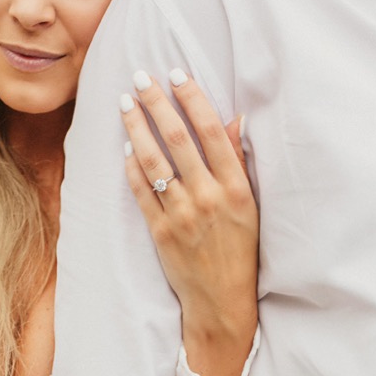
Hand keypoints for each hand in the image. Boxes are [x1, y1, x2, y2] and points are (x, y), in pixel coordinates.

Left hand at [122, 69, 258, 375]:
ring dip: (138, 128)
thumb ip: (238, 163)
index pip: (212, 133)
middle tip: (141, 77)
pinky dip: (132, 168)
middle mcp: (209, 199)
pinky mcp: (161, 233)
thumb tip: (234, 119)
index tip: (177, 73)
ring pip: (155, 162)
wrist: (222, 301)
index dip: (193, 99)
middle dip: (157, 104)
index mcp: (236, 189)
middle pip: (178, 141)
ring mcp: (182, 216)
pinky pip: (142, 193)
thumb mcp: (250, 207)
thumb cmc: (240, 251)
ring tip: (126, 103)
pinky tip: (126, 147)